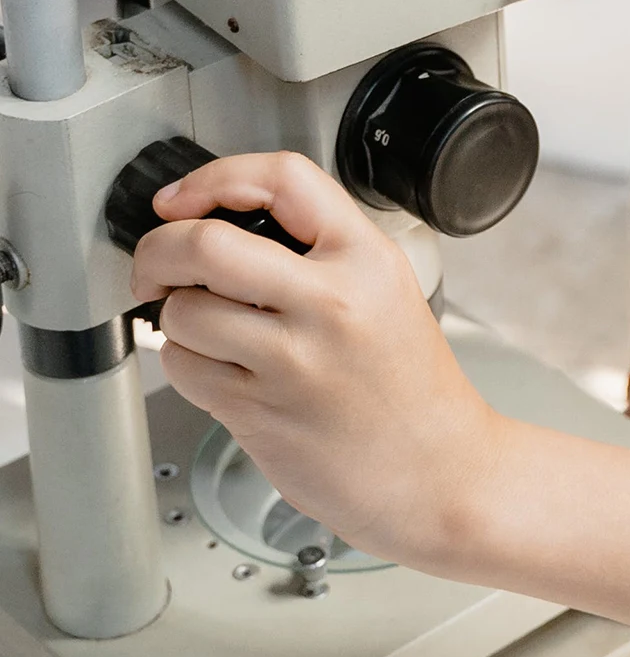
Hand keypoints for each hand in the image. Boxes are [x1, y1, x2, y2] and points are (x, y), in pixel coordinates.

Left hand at [130, 152, 504, 569]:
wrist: (444, 477)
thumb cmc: (416, 397)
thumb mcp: (391, 296)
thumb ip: (322, 253)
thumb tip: (218, 225)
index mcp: (368, 264)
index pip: (280, 179)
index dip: (213, 178)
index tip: (184, 201)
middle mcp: (330, 306)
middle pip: (202, 243)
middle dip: (158, 250)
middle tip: (158, 266)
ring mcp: (293, 361)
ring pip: (182, 311)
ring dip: (178, 320)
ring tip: (211, 336)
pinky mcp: (262, 412)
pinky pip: (186, 368)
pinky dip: (189, 367)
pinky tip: (227, 376)